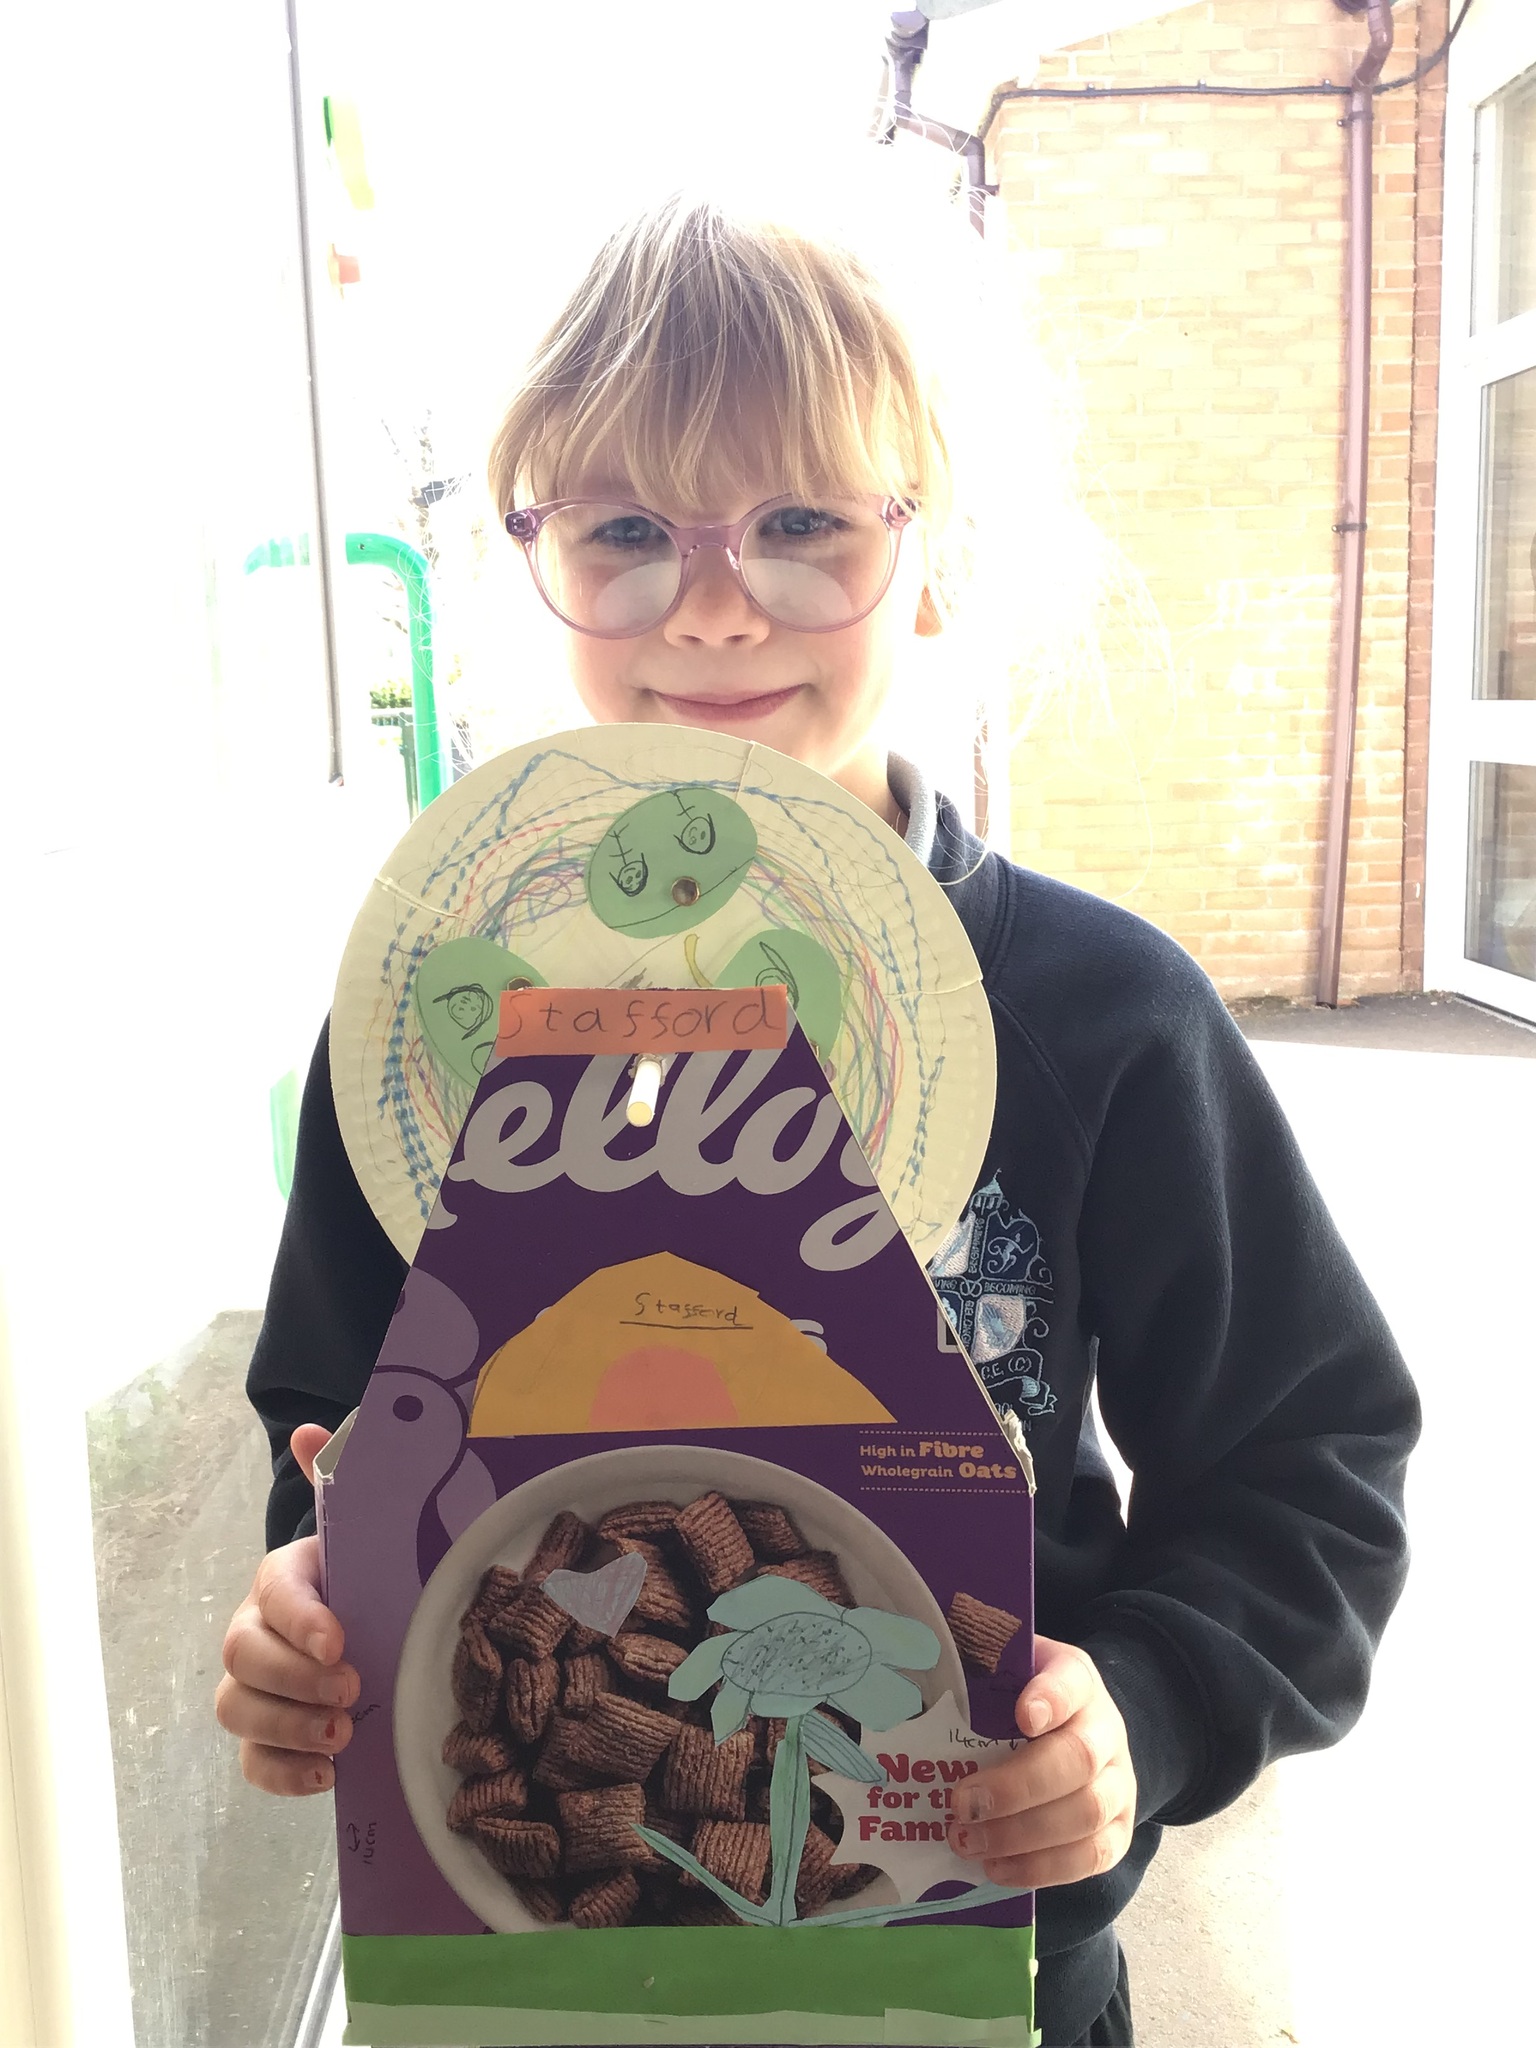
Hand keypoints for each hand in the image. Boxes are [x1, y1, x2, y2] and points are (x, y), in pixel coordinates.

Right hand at [214, 1425, 357, 1795]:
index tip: (339, 1643)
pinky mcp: (265, 1736)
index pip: (275, 1594)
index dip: (301, 1620)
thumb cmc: (365, 1574)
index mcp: (281, 1578)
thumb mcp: (363, 1530)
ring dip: (288, 1727)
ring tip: (343, 1735)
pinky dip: (283, 1773)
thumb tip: (310, 1431)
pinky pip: (253, 1762)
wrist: (365, 1619)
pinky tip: (327, 1774)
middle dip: (295, 1680)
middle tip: (352, 1691)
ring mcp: (253, 1687)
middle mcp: (254, 1631)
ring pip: (238, 1711)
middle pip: (244, 1658)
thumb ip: (342, 1479)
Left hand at [947, 1634, 1135, 1888]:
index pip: (1071, 1680)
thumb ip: (975, 1678)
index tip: (1023, 1715)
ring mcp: (1119, 1784)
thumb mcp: (1004, 1675)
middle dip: (1017, 1787)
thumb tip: (913, 1689)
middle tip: (961, 1804)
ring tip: (968, 1842)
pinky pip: (1092, 1857)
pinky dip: (1041, 1869)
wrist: (1079, 1733)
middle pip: (1079, 1758)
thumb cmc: (1023, 1704)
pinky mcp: (1118, 1832)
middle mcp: (1106, 1730)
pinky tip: (996, 1868)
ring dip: (1022, 1836)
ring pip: (1087, 1813)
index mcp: (1076, 1680)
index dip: (1050, 1699)